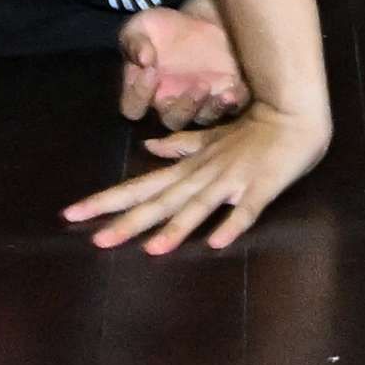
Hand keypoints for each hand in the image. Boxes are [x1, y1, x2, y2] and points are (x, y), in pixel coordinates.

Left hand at [64, 100, 330, 254]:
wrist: (292, 114)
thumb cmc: (251, 130)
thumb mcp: (211, 138)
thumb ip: (181, 146)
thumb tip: (149, 149)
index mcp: (188, 167)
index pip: (140, 186)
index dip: (107, 200)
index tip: (72, 213)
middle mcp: (202, 175)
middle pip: (160, 201)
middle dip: (129, 220)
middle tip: (96, 240)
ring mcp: (231, 181)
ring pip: (199, 207)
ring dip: (177, 228)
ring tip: (151, 250)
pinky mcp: (259, 188)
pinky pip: (245, 209)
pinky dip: (231, 223)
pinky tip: (218, 242)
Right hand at [116, 6, 247, 132]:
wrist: (200, 20)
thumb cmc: (163, 28)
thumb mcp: (141, 27)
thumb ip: (135, 43)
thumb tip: (143, 60)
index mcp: (144, 93)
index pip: (134, 108)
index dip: (139, 94)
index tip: (150, 70)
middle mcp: (170, 106)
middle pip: (172, 121)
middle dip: (181, 107)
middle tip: (191, 84)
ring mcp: (199, 105)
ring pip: (201, 119)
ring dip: (206, 108)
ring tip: (208, 86)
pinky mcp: (225, 97)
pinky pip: (228, 111)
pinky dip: (229, 105)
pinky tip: (231, 93)